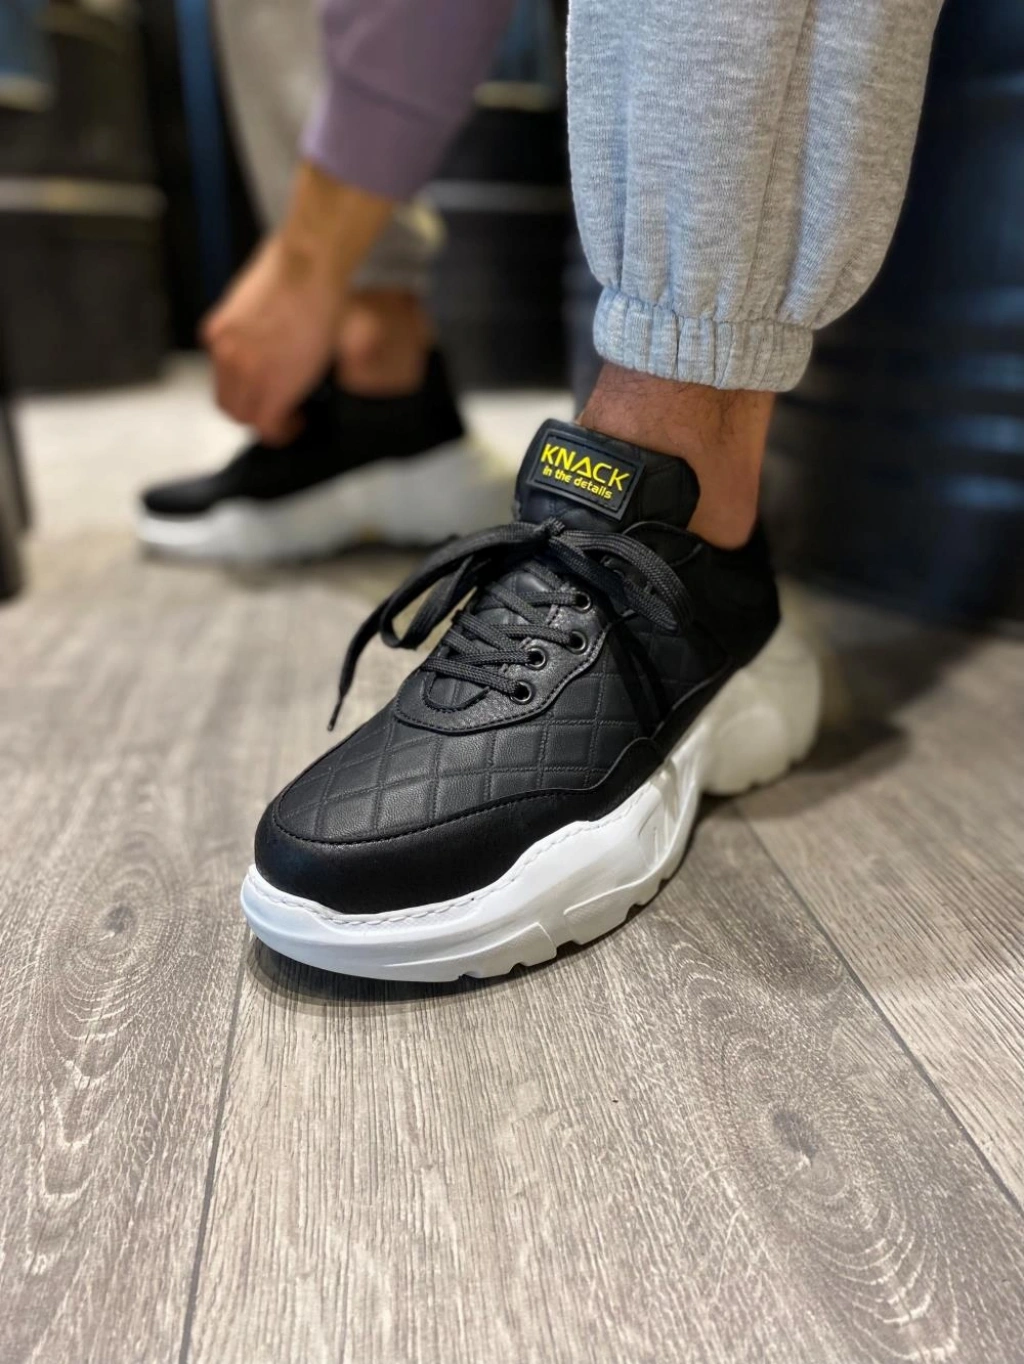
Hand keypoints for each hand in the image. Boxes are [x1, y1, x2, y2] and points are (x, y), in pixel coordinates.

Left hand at [201, 162, 394, 443]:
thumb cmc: (292, 269)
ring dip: (268, 422)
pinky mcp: (272, 385)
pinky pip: (270, 424)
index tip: (262, 393)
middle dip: (253, 411)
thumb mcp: (256, 300)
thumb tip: (270, 341)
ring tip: (290, 418)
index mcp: (218, 335)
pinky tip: (297, 422)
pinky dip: (283, 430)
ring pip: (246, 417)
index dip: (244, 392)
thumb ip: (252, 328)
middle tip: (277, 410)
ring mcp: (247, 372)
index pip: (223, 379)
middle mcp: (226, 355)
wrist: (308, 267)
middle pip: (229, 404)